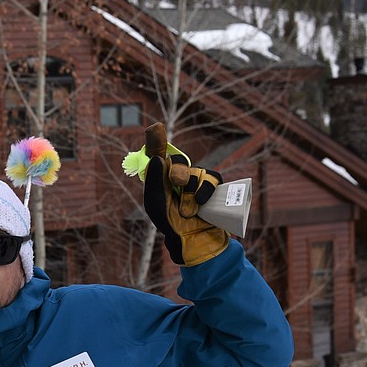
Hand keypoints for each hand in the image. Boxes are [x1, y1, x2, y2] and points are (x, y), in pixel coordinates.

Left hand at [142, 122, 229, 265]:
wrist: (192, 239)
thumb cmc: (170, 223)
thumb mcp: (157, 205)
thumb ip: (155, 182)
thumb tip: (157, 158)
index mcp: (159, 178)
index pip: (157, 154)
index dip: (156, 140)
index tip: (155, 128)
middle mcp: (175, 175)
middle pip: (176, 160)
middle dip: (177, 171)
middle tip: (176, 184)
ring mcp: (194, 179)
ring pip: (194, 171)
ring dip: (191, 190)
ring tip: (187, 210)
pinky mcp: (211, 185)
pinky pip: (211, 178)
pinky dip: (206, 189)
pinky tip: (201, 203)